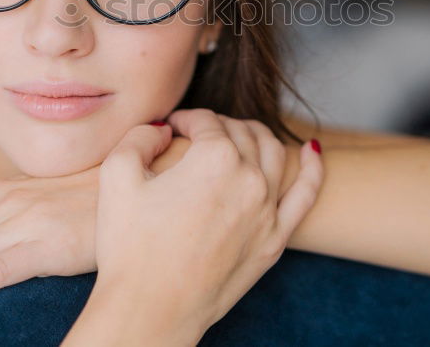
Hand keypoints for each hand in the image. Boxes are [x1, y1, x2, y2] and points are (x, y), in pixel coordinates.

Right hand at [80, 108, 324, 341]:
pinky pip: (305, 195)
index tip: (168, 129)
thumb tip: (163, 128)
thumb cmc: (130, 246)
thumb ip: (141, 135)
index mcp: (215, 156)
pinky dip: (313, 168)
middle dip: (216, 126)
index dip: (183, 119)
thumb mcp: (117, 174)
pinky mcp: (275, 240)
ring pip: (272, 152)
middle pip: (239, 132)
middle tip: (194, 136)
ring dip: (254, 136)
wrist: (151, 309)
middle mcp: (249, 177)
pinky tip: (312, 151)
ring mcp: (267, 210)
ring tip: (235, 138)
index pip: (205, 121)